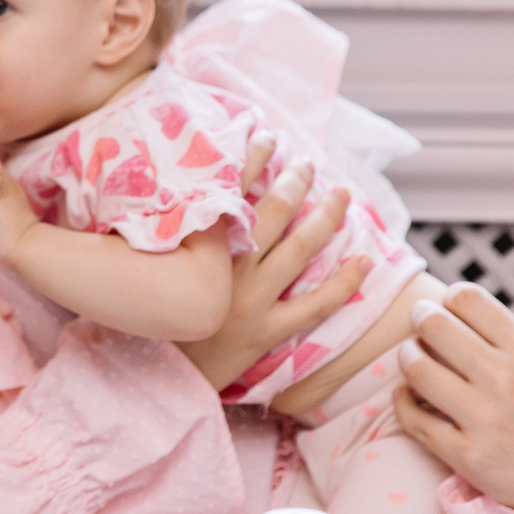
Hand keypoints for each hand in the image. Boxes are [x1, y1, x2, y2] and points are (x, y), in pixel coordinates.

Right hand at [175, 135, 370, 391]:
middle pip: (272, 213)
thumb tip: (185, 196)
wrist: (159, 376)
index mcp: (199, 250)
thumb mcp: (150, 268)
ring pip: (299, 250)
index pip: (230, 192)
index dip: (251, 160)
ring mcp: (251, 300)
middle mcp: (229, 270)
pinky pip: (315, 305)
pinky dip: (344, 283)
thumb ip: (172, 233)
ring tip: (343, 194)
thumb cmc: (152, 320)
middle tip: (309, 163)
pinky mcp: (267, 331)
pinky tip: (364, 260)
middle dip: (295, 182)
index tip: (266, 136)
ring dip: (325, 218)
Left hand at [391, 283, 513, 513]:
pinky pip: (413, 417)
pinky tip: (408, 396)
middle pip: (433, 324)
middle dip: (419, 319)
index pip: (466, 298)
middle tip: (418, 327)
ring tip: (413, 360)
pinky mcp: (467, 455)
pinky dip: (403, 401)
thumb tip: (451, 307)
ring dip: (407, 358)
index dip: (446, 300)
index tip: (444, 310)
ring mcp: (485, 417)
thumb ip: (506, 339)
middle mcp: (505, 378)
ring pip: (415, 368)